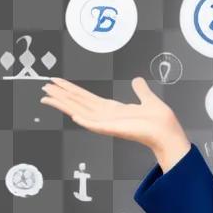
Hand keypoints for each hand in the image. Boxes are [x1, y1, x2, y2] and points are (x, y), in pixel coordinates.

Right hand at [40, 77, 191, 169]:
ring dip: (65, 105)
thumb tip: (137, 79)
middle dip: (62, 95)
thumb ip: (140, 90)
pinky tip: (73, 115)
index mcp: (113, 109)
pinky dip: (85, 120)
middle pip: (78, 103)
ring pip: (81, 112)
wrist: (168, 133)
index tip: (57, 83)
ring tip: (48, 97)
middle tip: (44, 87)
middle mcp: (107, 116)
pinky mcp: (115, 130)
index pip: (87, 98)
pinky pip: (97, 125)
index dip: (72, 90)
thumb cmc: (160, 121)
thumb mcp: (148, 99)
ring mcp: (108, 124)